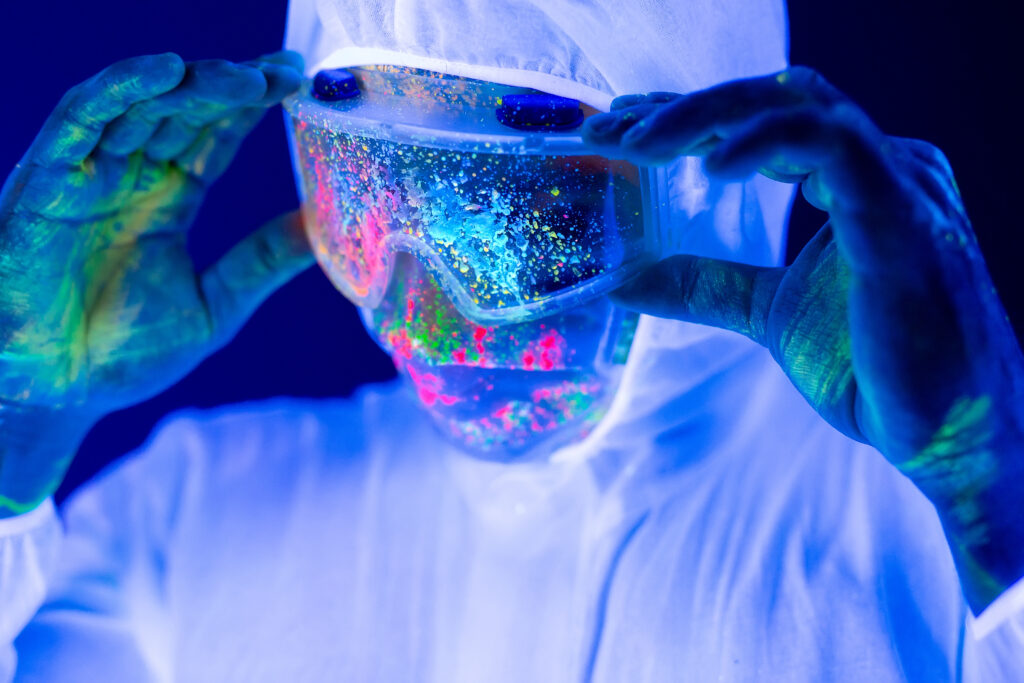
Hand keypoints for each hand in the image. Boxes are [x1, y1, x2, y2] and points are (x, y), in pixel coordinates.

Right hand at [0, 53, 312, 511]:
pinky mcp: (43, 184)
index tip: (300, 82)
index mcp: (170, 198)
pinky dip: (115, 91)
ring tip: (244, 75)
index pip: (216, 134)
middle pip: (185, 110)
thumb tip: (326, 228)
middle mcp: (130, 176)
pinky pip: (76, 122)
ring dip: (189, 83)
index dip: (254, 104)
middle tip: (284, 73)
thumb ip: (262, 262)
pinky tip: (163, 71)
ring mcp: (87, 176)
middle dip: (234, 85)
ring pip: (138, 105)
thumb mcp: (215, 305)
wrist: (54, 396)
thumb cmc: (125, 354)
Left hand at [583, 67, 1023, 610]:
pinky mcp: (904, 219)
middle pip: (771, 97)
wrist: (944, 436)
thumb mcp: (767, 315)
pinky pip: (835, 150)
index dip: (681, 118)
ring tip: (640, 144)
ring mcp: (897, 184)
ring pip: (798, 104)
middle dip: (681, 107)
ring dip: (708, 114)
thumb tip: (624, 282)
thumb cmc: (872, 368)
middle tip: (608, 129)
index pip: (757, 121)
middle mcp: (879, 165)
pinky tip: (714, 167)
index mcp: (852, 178)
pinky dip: (768, 144)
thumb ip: (705, 287)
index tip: (612, 131)